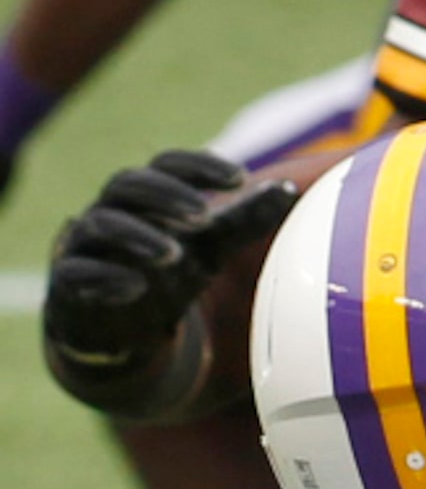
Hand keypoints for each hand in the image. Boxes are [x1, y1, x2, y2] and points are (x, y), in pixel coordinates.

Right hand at [43, 150, 296, 411]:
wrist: (125, 325)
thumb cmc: (168, 273)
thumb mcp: (211, 246)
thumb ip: (245, 219)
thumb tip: (292, 190)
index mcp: (147, 195)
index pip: (167, 163)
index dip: (199, 166)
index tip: (239, 178)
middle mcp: (112, 210)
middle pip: (128, 183)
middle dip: (165, 195)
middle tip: (203, 214)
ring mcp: (86, 244)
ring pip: (102, 224)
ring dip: (138, 235)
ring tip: (174, 254)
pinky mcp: (70, 281)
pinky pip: (77, 271)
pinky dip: (106, 277)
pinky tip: (135, 287)